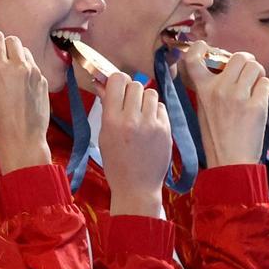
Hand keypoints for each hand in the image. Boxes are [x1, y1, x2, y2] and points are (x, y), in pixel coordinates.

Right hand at [0, 31, 51, 173]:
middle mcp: (20, 66)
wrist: (23, 142)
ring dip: (15, 56)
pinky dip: (25, 69)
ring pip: (24, 52)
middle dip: (2, 46)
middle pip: (12, 40)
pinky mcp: (44, 81)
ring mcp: (35, 73)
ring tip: (8, 73)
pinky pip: (33, 66)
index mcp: (0, 68)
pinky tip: (19, 86)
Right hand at [98, 73, 171, 216]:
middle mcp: (132, 119)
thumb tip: (102, 84)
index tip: (116, 88)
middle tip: (128, 104)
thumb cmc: (116, 163)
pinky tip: (150, 124)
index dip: (117, 81)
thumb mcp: (104, 136)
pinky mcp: (166, 130)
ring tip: (140, 114)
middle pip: (135, 84)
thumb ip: (106, 108)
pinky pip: (161, 107)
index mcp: (112, 121)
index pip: (117, 80)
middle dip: (130, 91)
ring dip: (144, 100)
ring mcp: (151, 124)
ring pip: (150, 92)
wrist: (137, 187)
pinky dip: (155, 111)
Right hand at [182, 42, 268, 167]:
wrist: (230, 161)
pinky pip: (266, 84)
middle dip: (247, 63)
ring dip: (258, 74)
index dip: (199, 47)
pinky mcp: (256, 105)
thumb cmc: (217, 138)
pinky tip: (259, 102)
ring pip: (256, 67)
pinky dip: (265, 90)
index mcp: (202, 90)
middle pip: (239, 57)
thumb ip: (210, 88)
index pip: (193, 58)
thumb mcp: (204, 110)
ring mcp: (238, 96)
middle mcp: (219, 89)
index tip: (205, 47)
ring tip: (255, 87)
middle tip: (248, 73)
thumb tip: (226, 69)